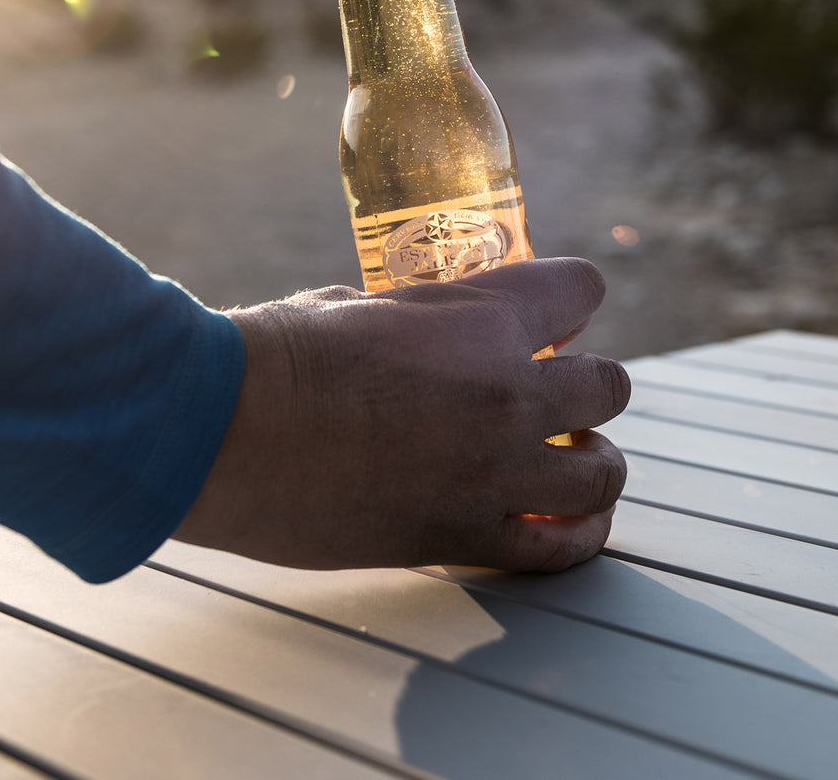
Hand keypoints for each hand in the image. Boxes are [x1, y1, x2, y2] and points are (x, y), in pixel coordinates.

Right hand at [175, 258, 629, 570]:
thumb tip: (424, 332)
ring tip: (568, 462)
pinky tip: (562, 521)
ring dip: (591, 462)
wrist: (227, 430)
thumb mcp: (358, 305)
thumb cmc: (276, 355)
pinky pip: (559, 548)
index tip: (558, 316)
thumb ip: (416, 318)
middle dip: (586, 387)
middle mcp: (509, 390)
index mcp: (483, 316)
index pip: (582, 289)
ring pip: (602, 471)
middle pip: (610, 386)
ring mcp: (496, 469)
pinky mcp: (466, 535)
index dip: (573, 298)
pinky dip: (572, 534)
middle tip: (554, 397)